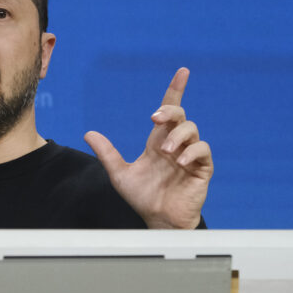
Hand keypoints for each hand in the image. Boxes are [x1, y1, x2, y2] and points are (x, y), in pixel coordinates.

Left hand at [84, 67, 212, 228]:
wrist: (158, 220)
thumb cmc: (143, 198)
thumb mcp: (120, 174)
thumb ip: (107, 154)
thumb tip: (88, 134)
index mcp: (158, 141)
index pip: (168, 111)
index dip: (175, 90)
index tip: (182, 72)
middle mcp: (175, 145)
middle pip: (180, 115)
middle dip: (169, 111)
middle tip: (155, 119)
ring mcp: (190, 156)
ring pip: (192, 130)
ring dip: (177, 136)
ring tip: (165, 152)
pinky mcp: (202, 169)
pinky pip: (203, 151)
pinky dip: (192, 152)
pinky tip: (179, 162)